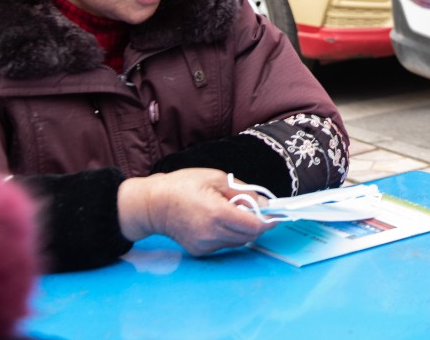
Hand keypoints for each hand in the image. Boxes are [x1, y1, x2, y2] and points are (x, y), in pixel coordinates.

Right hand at [117, 169, 275, 255]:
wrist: (153, 205)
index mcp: (217, 214)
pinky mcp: (199, 251)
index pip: (254, 226)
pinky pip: (223, 244)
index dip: (269, 220)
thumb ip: (243, 191)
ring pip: (237, 242)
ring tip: (233, 211)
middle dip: (258, 223)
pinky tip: (219, 220)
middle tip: (256, 208)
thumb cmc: (183, 185)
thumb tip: (265, 203)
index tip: (276, 214)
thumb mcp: (216, 178)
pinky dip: (228, 234)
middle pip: (249, 236)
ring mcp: (204, 245)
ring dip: (243, 229)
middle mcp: (211, 234)